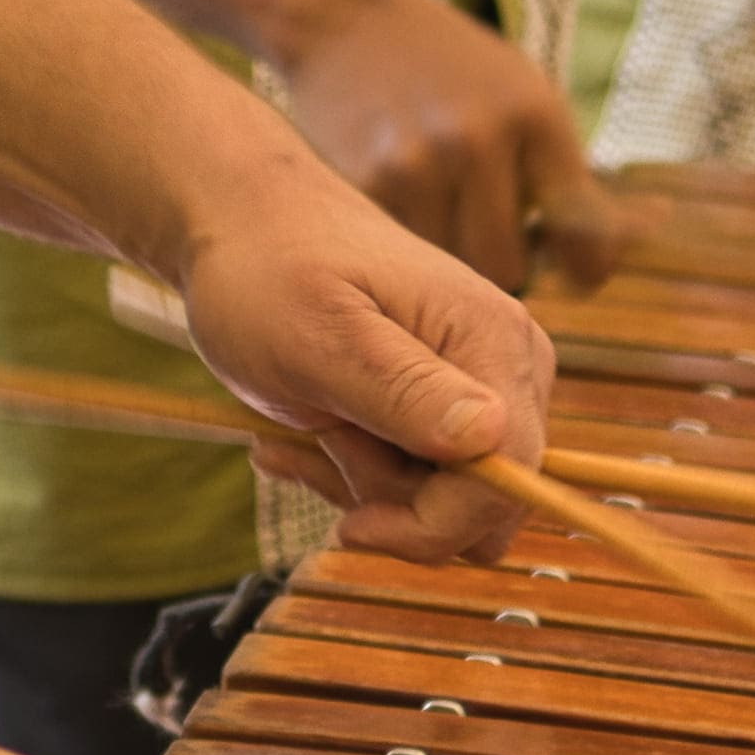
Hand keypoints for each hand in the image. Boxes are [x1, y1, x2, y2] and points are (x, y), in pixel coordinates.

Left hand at [145, 133, 561, 559]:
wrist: (245, 228)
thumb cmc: (268, 270)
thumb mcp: (320, 336)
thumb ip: (403, 389)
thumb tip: (491, 436)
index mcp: (495, 341)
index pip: (510, 477)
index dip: (435, 524)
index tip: (350, 526)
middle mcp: (510, 366)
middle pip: (484, 501)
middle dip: (397, 501)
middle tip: (325, 442)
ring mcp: (481, 387)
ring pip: (449, 504)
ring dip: (367, 486)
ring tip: (309, 431)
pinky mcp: (448, 407)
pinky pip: (422, 485)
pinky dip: (358, 476)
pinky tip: (306, 438)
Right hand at [254, 0, 592, 292]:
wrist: (349, 20)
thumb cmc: (455, 69)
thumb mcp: (528, 98)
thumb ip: (572, 177)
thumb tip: (623, 252)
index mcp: (534, 115)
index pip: (581, 233)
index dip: (584, 265)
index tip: (576, 270)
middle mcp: (477, 140)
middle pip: (508, 269)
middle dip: (504, 258)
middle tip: (489, 228)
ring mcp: (415, 163)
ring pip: (450, 268)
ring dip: (449, 253)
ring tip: (439, 206)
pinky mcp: (361, 183)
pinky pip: (401, 251)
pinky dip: (404, 238)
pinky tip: (399, 198)